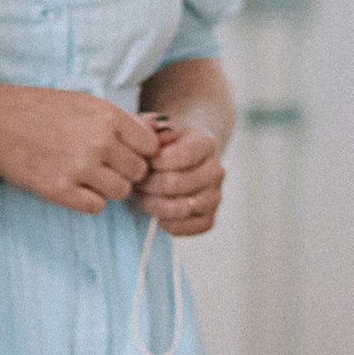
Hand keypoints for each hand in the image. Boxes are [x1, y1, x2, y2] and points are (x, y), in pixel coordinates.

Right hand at [0, 85, 157, 213]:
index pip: (151, 146)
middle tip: (103, 165)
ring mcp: (80, 167)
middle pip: (138, 171)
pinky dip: (88, 199)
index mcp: (108, 115)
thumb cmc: (44, 110)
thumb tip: (162, 136)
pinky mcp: (60, 190)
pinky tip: (74, 185)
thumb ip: (123, 122)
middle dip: (125, 171)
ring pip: (121, 192)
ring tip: (87, 174)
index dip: (139, 151)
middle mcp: (98, 141)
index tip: (124, 152)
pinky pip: (96, 206)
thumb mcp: (87, 104)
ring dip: (108, 187)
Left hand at [132, 117, 225, 236]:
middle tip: (137, 180)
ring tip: (143, 195)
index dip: (157, 161)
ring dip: (155, 204)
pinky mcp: (210, 217)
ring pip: (183, 208)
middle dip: (150, 184)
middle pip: (179, 183)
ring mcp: (215, 195)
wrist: (187, 154)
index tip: (143, 160)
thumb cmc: (166, 142)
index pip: (184, 155)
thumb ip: (149, 128)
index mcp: (206, 142)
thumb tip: (150, 141)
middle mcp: (216, 170)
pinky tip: (156, 212)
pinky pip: (189, 227)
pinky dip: (168, 223)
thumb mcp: (158, 127)